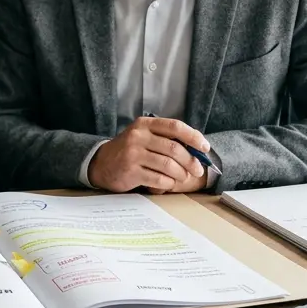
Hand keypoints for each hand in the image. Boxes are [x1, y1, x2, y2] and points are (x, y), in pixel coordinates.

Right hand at [87, 116, 210, 193]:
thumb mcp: (144, 137)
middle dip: (191, 161)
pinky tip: (170, 183)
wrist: (101, 164)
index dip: (193, 137)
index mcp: (144, 124)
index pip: (175, 127)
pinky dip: (169, 182)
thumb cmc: (129, 151)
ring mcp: (133, 154)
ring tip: (183, 178)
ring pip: (168, 165)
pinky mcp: (131, 171)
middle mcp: (138, 136)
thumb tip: (197, 150)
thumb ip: (165, 139)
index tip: (205, 147)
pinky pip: (158, 178)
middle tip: (198, 170)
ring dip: (181, 174)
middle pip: (174, 148)